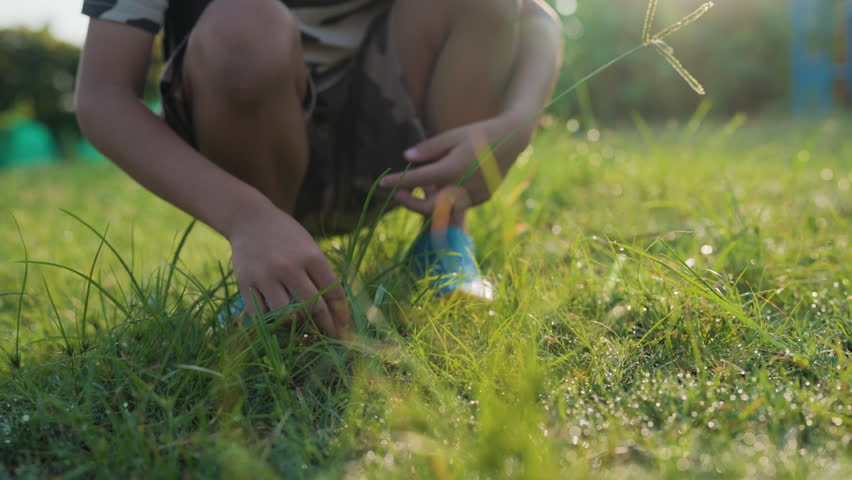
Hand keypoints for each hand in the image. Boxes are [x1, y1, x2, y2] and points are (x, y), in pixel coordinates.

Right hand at [227, 206, 350, 338]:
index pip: (333, 293)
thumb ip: (322, 275)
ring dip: (297, 325)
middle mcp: (289, 267)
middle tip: (329, 336)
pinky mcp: (245, 283)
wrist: (250, 220)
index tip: (344, 327)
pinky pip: (261, 315)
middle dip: (325, 326)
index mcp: (311, 256)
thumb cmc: (287, 236)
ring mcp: (266, 276)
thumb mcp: (310, 247)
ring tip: (300, 324)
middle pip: (313, 307)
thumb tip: (337, 311)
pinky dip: (271, 321)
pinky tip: (277, 318)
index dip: (341, 314)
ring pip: (287, 316)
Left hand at [379, 114, 533, 214]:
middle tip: (399, 192)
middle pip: (429, 208)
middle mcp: (463, 187)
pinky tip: (444, 185)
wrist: (512, 139)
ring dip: (429, 202)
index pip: (417, 180)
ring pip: (444, 209)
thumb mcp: (451, 136)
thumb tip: (405, 157)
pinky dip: (447, 199)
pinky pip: (459, 204)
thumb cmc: (478, 134)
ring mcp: (474, 196)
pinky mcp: (482, 199)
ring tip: (424, 186)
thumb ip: (428, 149)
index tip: (383, 184)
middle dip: (411, 204)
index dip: (397, 183)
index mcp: (452, 169)